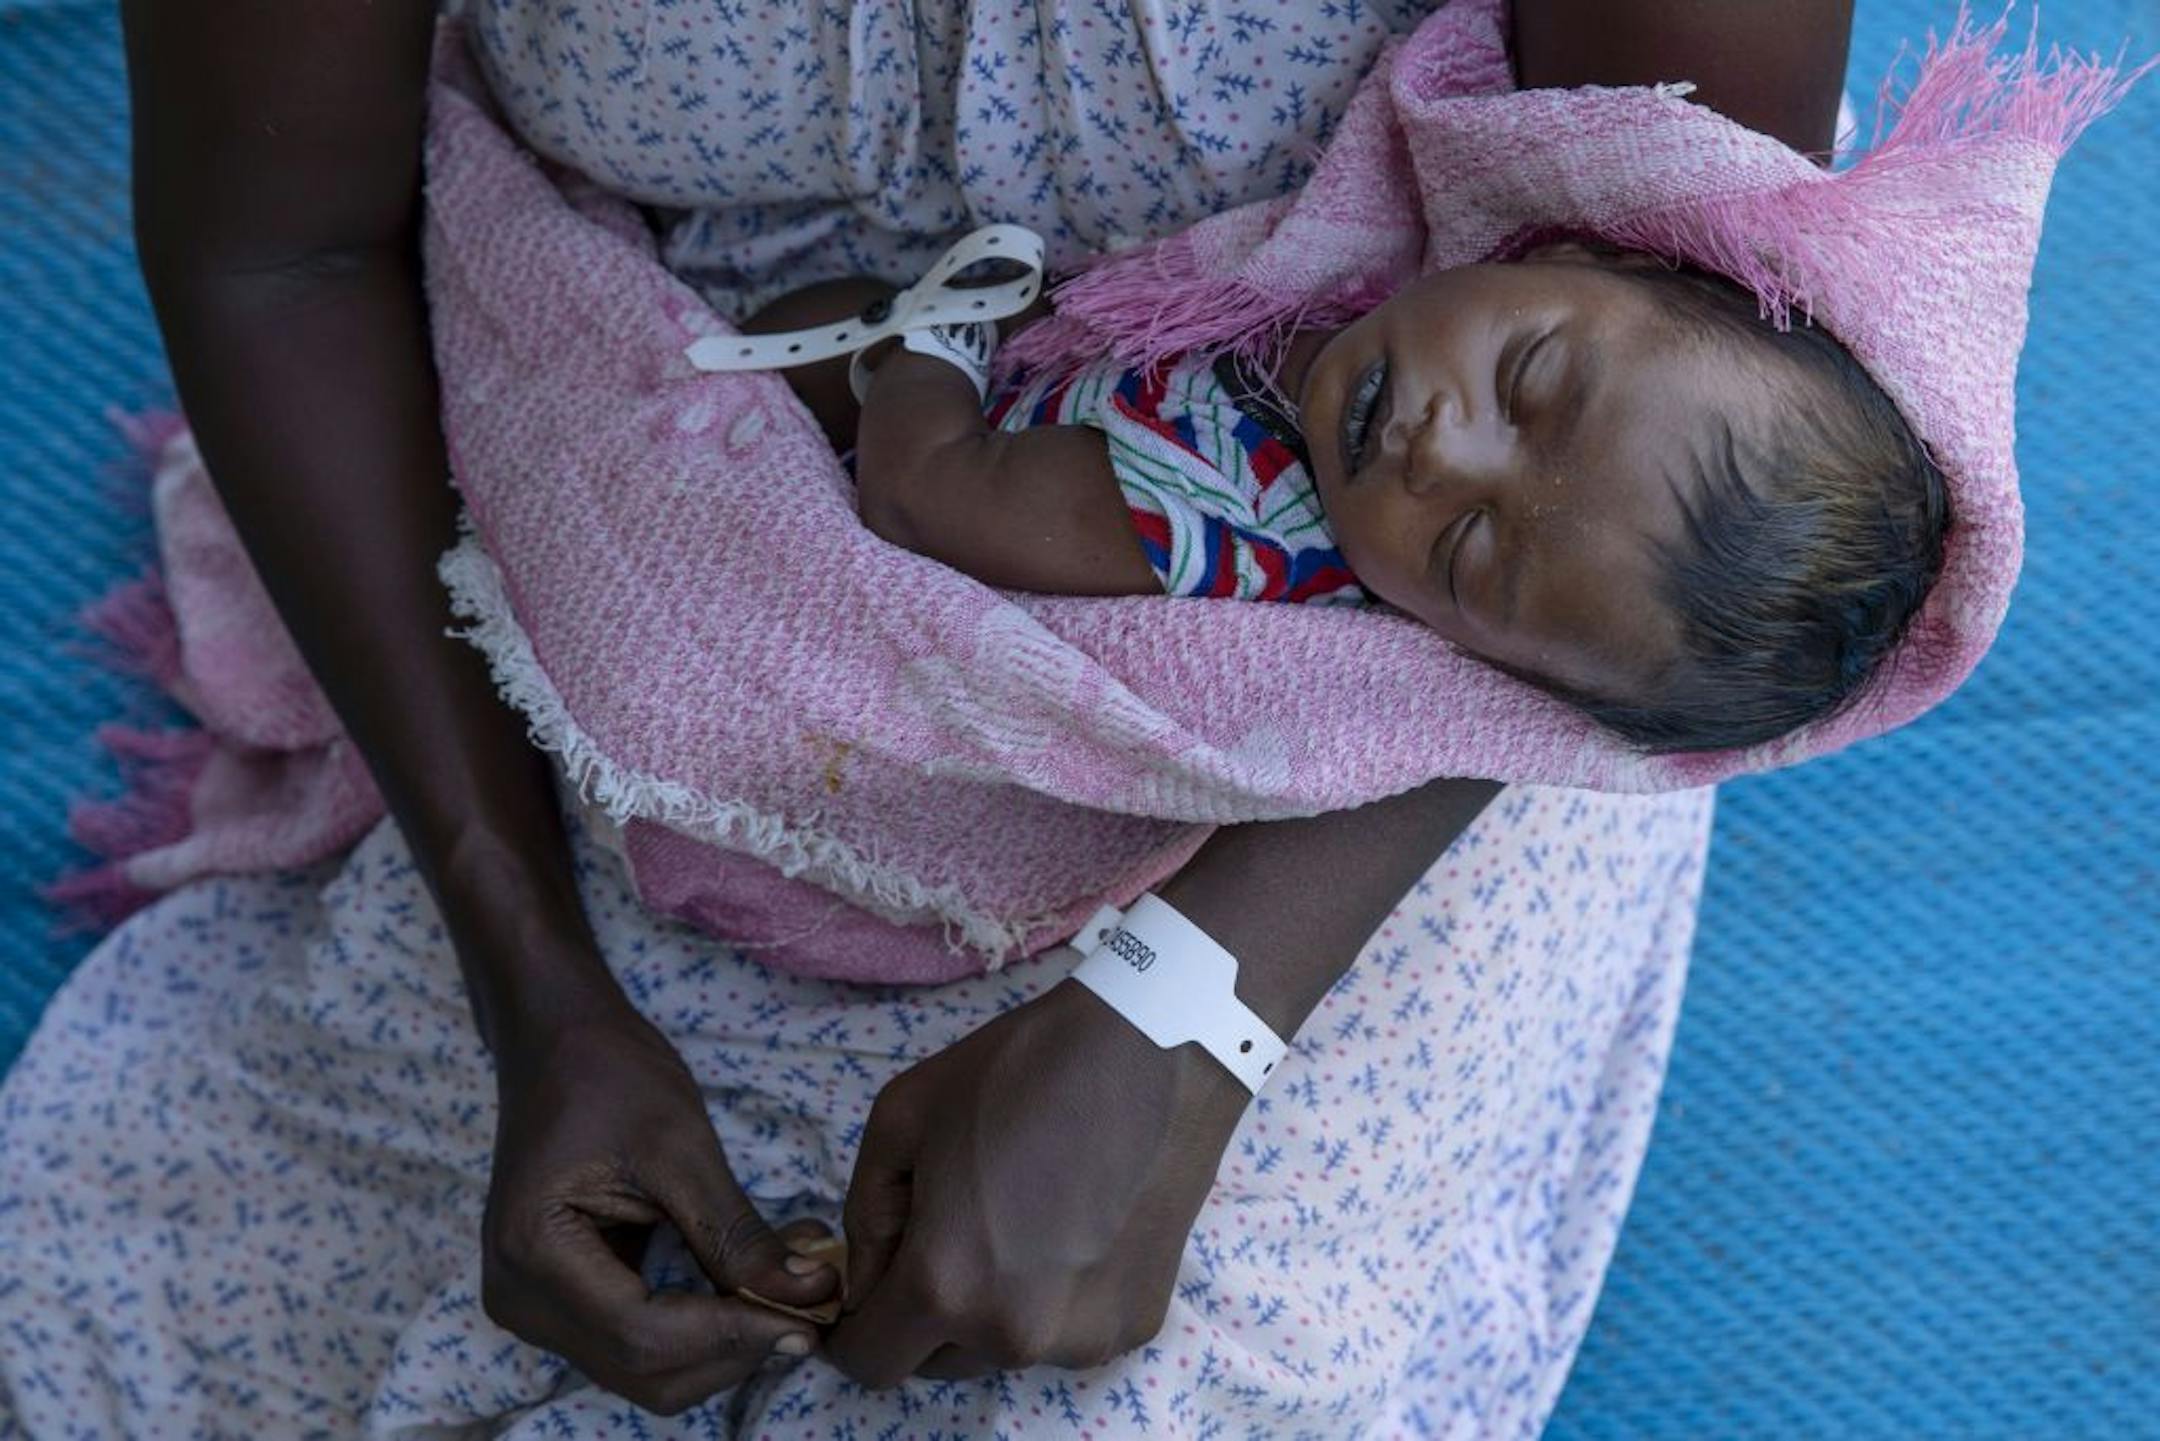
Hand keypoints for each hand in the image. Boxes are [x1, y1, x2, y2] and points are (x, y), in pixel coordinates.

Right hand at [481, 997, 841, 1414]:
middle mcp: (521, 1299)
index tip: (812, 1319)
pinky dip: (703, 1328)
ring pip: (645, 1370)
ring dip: (725, 1344)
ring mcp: (536, 1307)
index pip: (643, 1335)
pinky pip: (639, 1343)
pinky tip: (754, 1287)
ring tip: (792, 1289)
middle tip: (814, 1305)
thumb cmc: (609, 1075)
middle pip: (644, 1369)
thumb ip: (739, 1233)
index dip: (733, 1336)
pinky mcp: (564, 1302)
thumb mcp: (681, 1146)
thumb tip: (810, 1295)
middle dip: (735, 1348)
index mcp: (535, 1252)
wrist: (556, 1045)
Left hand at [825, 979, 1248, 1385]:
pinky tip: (1079, 1222)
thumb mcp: (900, 1119)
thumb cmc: (1017, 1070)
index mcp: (946, 1285)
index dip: (855, 1326)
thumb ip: (866, 1216)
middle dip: (930, 1308)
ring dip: (996, 1303)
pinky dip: (1057, 1294)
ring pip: (1005, 1346)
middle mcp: (1015, 1335)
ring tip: (1027, 1213)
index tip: (876, 1284)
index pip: (870, 1362)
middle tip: (959, 1223)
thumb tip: (870, 1277)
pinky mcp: (1135, 1323)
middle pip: (938, 1360)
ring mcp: (1084, 1337)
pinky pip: (1066, 1328)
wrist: (1151, 1048)